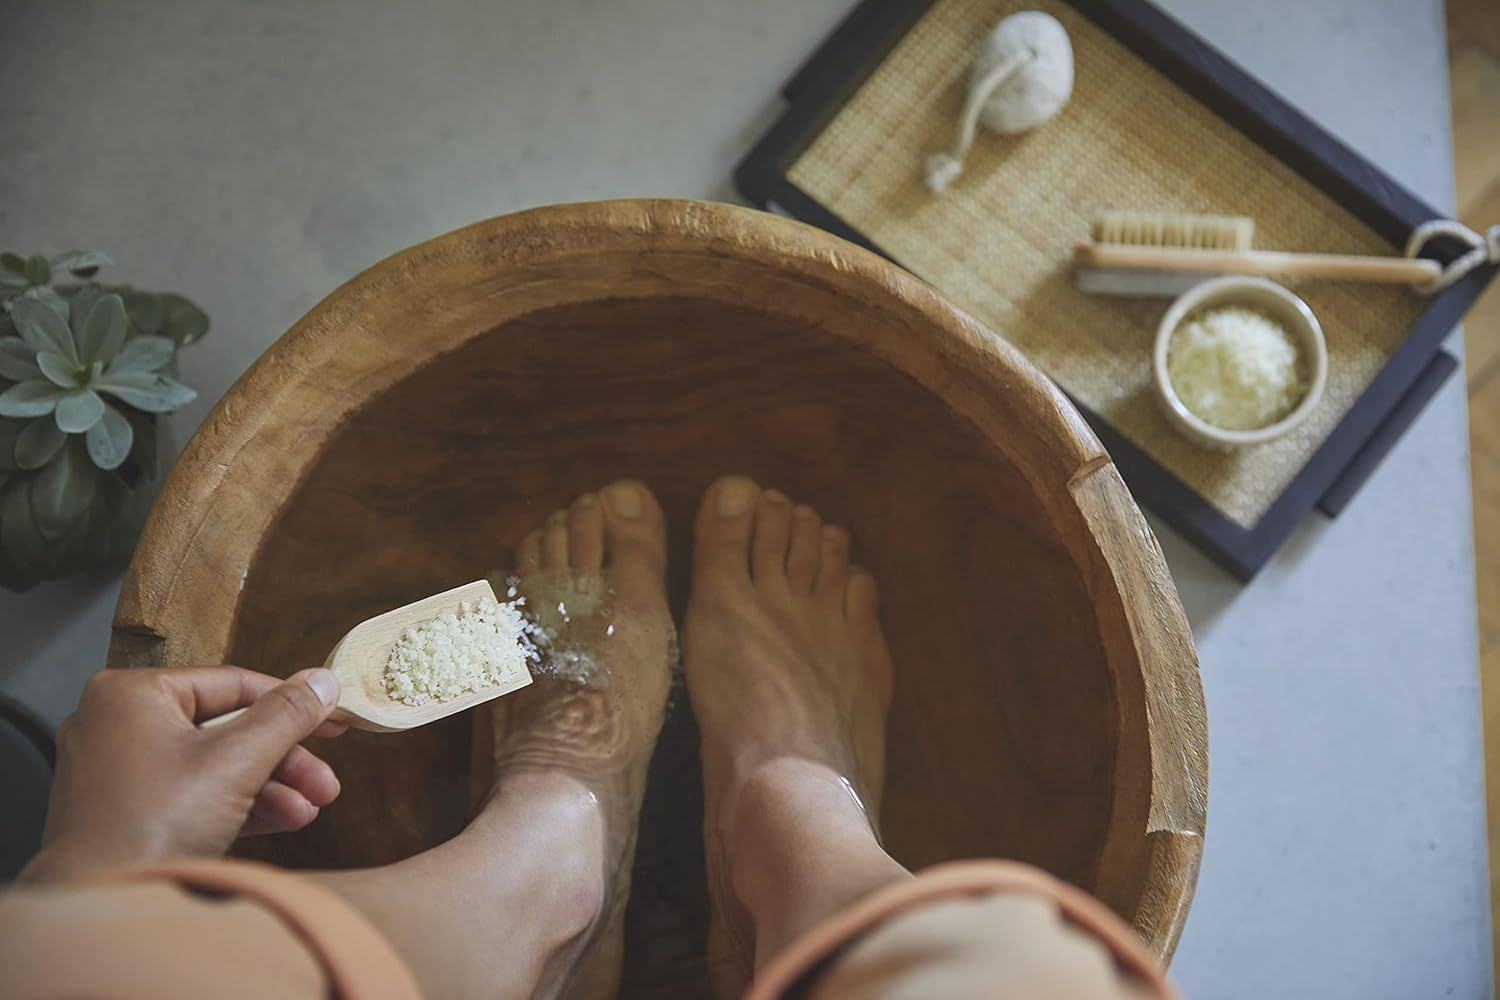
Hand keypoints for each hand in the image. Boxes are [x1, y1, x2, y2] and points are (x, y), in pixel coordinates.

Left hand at [21, 666, 347, 883]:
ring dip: (269, 787)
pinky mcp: (125, 812)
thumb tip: (323, 680)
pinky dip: (236, 806)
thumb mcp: (238, 760)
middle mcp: (117, 724)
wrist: (103, 912)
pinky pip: (192, 795)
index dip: (292, 703)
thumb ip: (287, 715)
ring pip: (213, 766)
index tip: (333, 718)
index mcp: (133, 694)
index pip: (233, 684)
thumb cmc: (153, 825)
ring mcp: (118, 771)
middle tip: (326, 782)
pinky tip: (282, 821)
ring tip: (310, 809)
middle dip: (285, 761)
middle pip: (227, 729)